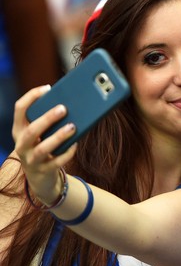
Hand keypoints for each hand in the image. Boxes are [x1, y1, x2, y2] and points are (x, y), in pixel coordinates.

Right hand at [12, 85, 76, 204]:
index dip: (31, 97)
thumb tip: (72, 102)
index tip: (47, 88)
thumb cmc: (43, 146)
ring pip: (42, 148)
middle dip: (47, 118)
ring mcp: (31, 159)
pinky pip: (56, 162)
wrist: (39, 177)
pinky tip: (75, 144)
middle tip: (63, 109)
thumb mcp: (41, 133)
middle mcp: (21, 144)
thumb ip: (49, 120)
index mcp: (19, 129)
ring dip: (58, 137)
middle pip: (31, 130)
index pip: (19, 109)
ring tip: (72, 127)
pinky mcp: (43, 170)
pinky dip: (67, 153)